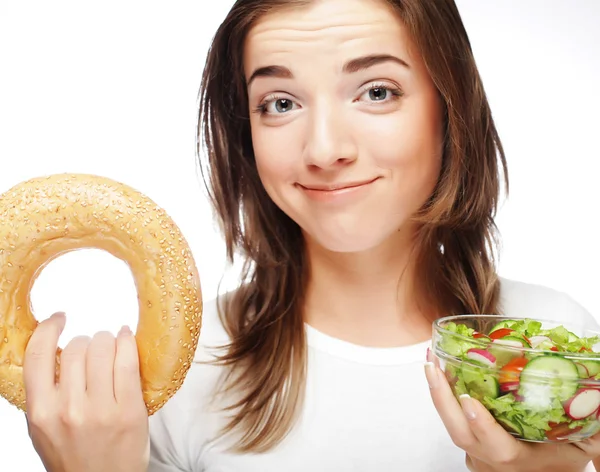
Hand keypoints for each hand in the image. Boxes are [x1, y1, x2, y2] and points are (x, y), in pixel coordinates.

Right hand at [23, 312, 148, 471]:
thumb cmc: (74, 456)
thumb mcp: (43, 429)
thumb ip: (45, 392)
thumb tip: (55, 349)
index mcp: (40, 412)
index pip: (38, 355)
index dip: (49, 328)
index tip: (59, 318)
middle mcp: (68, 409)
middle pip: (77, 347)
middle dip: (88, 341)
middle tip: (95, 350)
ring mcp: (101, 410)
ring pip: (103, 347)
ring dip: (108, 340)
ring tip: (111, 347)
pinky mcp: (130, 411)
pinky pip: (128, 362)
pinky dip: (127, 343)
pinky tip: (126, 340)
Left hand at [425, 350, 599, 471]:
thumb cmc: (559, 462)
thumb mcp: (578, 447)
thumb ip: (591, 430)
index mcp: (518, 459)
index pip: (497, 447)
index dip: (482, 425)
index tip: (469, 401)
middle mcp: (490, 458)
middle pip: (458, 433)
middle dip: (442, 398)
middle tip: (432, 365)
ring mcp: (474, 452)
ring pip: (450, 425)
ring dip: (438, 392)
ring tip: (430, 361)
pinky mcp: (467, 444)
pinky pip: (451, 420)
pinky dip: (443, 396)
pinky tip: (438, 372)